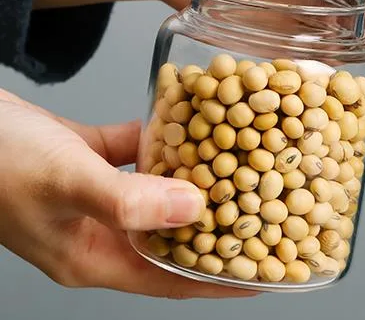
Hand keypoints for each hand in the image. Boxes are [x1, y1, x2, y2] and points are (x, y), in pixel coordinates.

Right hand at [0, 89, 253, 298]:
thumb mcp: (66, 181)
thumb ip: (128, 199)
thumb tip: (194, 209)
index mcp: (90, 256)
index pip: (169, 278)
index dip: (219, 278)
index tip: (265, 272)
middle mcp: (96, 228)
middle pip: (170, 234)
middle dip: (216, 224)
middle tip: (263, 210)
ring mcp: (92, 193)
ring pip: (155, 189)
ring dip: (189, 175)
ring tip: (237, 161)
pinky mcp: (88, 158)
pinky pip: (135, 152)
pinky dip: (159, 138)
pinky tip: (185, 119)